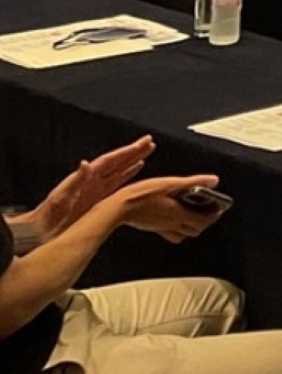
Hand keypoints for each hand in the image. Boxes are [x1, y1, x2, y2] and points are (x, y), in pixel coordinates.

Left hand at [21, 136, 153, 239]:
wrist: (41, 232)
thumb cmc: (48, 217)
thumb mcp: (60, 198)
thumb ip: (75, 180)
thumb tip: (85, 163)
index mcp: (85, 179)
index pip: (110, 161)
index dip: (126, 152)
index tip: (141, 143)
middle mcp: (92, 181)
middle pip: (117, 162)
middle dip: (133, 151)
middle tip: (149, 141)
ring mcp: (95, 190)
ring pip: (119, 171)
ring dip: (133, 160)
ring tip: (147, 152)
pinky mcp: (98, 200)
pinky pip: (117, 184)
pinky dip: (128, 175)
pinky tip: (135, 170)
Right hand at [110, 175, 223, 242]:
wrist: (117, 208)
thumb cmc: (140, 195)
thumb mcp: (170, 183)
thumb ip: (194, 182)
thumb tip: (213, 181)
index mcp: (179, 213)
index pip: (204, 221)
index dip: (215, 215)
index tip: (220, 207)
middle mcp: (173, 224)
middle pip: (196, 229)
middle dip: (206, 221)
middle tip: (211, 210)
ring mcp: (162, 228)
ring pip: (185, 233)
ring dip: (194, 225)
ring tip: (197, 214)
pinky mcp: (154, 228)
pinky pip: (171, 234)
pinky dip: (179, 229)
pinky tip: (175, 218)